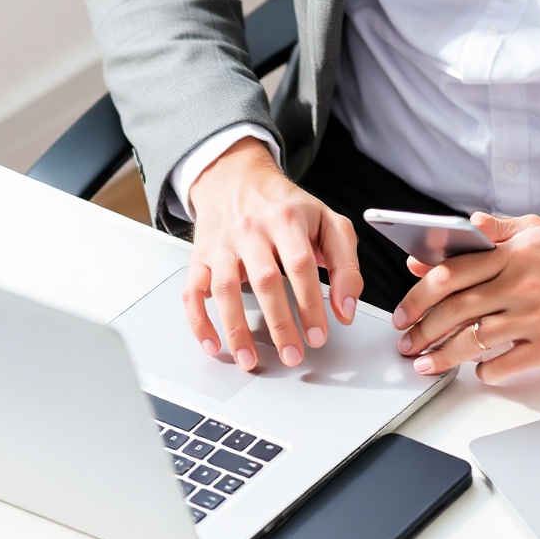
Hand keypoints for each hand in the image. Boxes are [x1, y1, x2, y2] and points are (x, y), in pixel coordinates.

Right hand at [186, 138, 361, 370]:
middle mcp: (252, 230)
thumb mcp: (328, 222)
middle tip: (293, 356)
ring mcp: (223, 244)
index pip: (300, 265)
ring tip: (250, 361)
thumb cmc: (286, 206)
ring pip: (225, 288)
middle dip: (279, 324)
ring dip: (236, 329)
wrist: (236, 178)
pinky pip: (193, 290)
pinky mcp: (200, 256)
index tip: (319, 335)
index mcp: (287, 219)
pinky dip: (199, 321)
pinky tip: (212, 344)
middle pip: (265, 280)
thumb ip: (346, 264)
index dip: (311, 303)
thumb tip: (346, 309)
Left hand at [391, 213, 539, 382]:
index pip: (450, 272)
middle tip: (407, 342)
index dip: (419, 294)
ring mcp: (534, 317)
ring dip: (443, 355)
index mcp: (512, 254)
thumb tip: (465, 227)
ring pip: (474, 339)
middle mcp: (519, 284)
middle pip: (455, 309)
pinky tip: (476, 370)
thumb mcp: (538, 229)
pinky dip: (485, 370)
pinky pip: (506, 363)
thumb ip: (497, 229)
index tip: (404, 311)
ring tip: (425, 364)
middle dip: (422, 329)